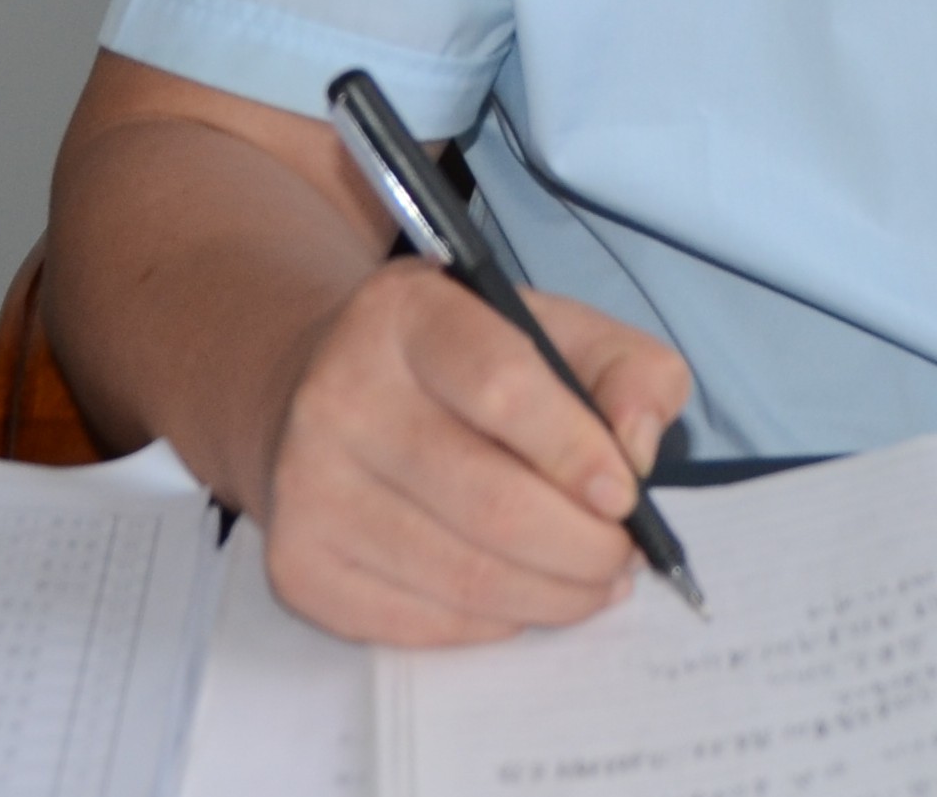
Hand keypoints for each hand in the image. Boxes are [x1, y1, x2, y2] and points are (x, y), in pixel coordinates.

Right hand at [256, 255, 696, 645]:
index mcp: (410, 314)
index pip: (502, 387)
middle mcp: (342, 394)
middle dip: (582, 547)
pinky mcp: (297, 562)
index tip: (626, 495)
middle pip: (489, 502)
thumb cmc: (458, 362)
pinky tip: (519, 596)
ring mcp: (309, 485)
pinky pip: (418, 622)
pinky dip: (491, 623)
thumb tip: (639, 450)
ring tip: (588, 583)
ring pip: (460, 575)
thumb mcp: (549, 326)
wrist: (314, 390)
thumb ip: (626, 367)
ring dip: (550, 595)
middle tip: (622, 557)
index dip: (576, 451)